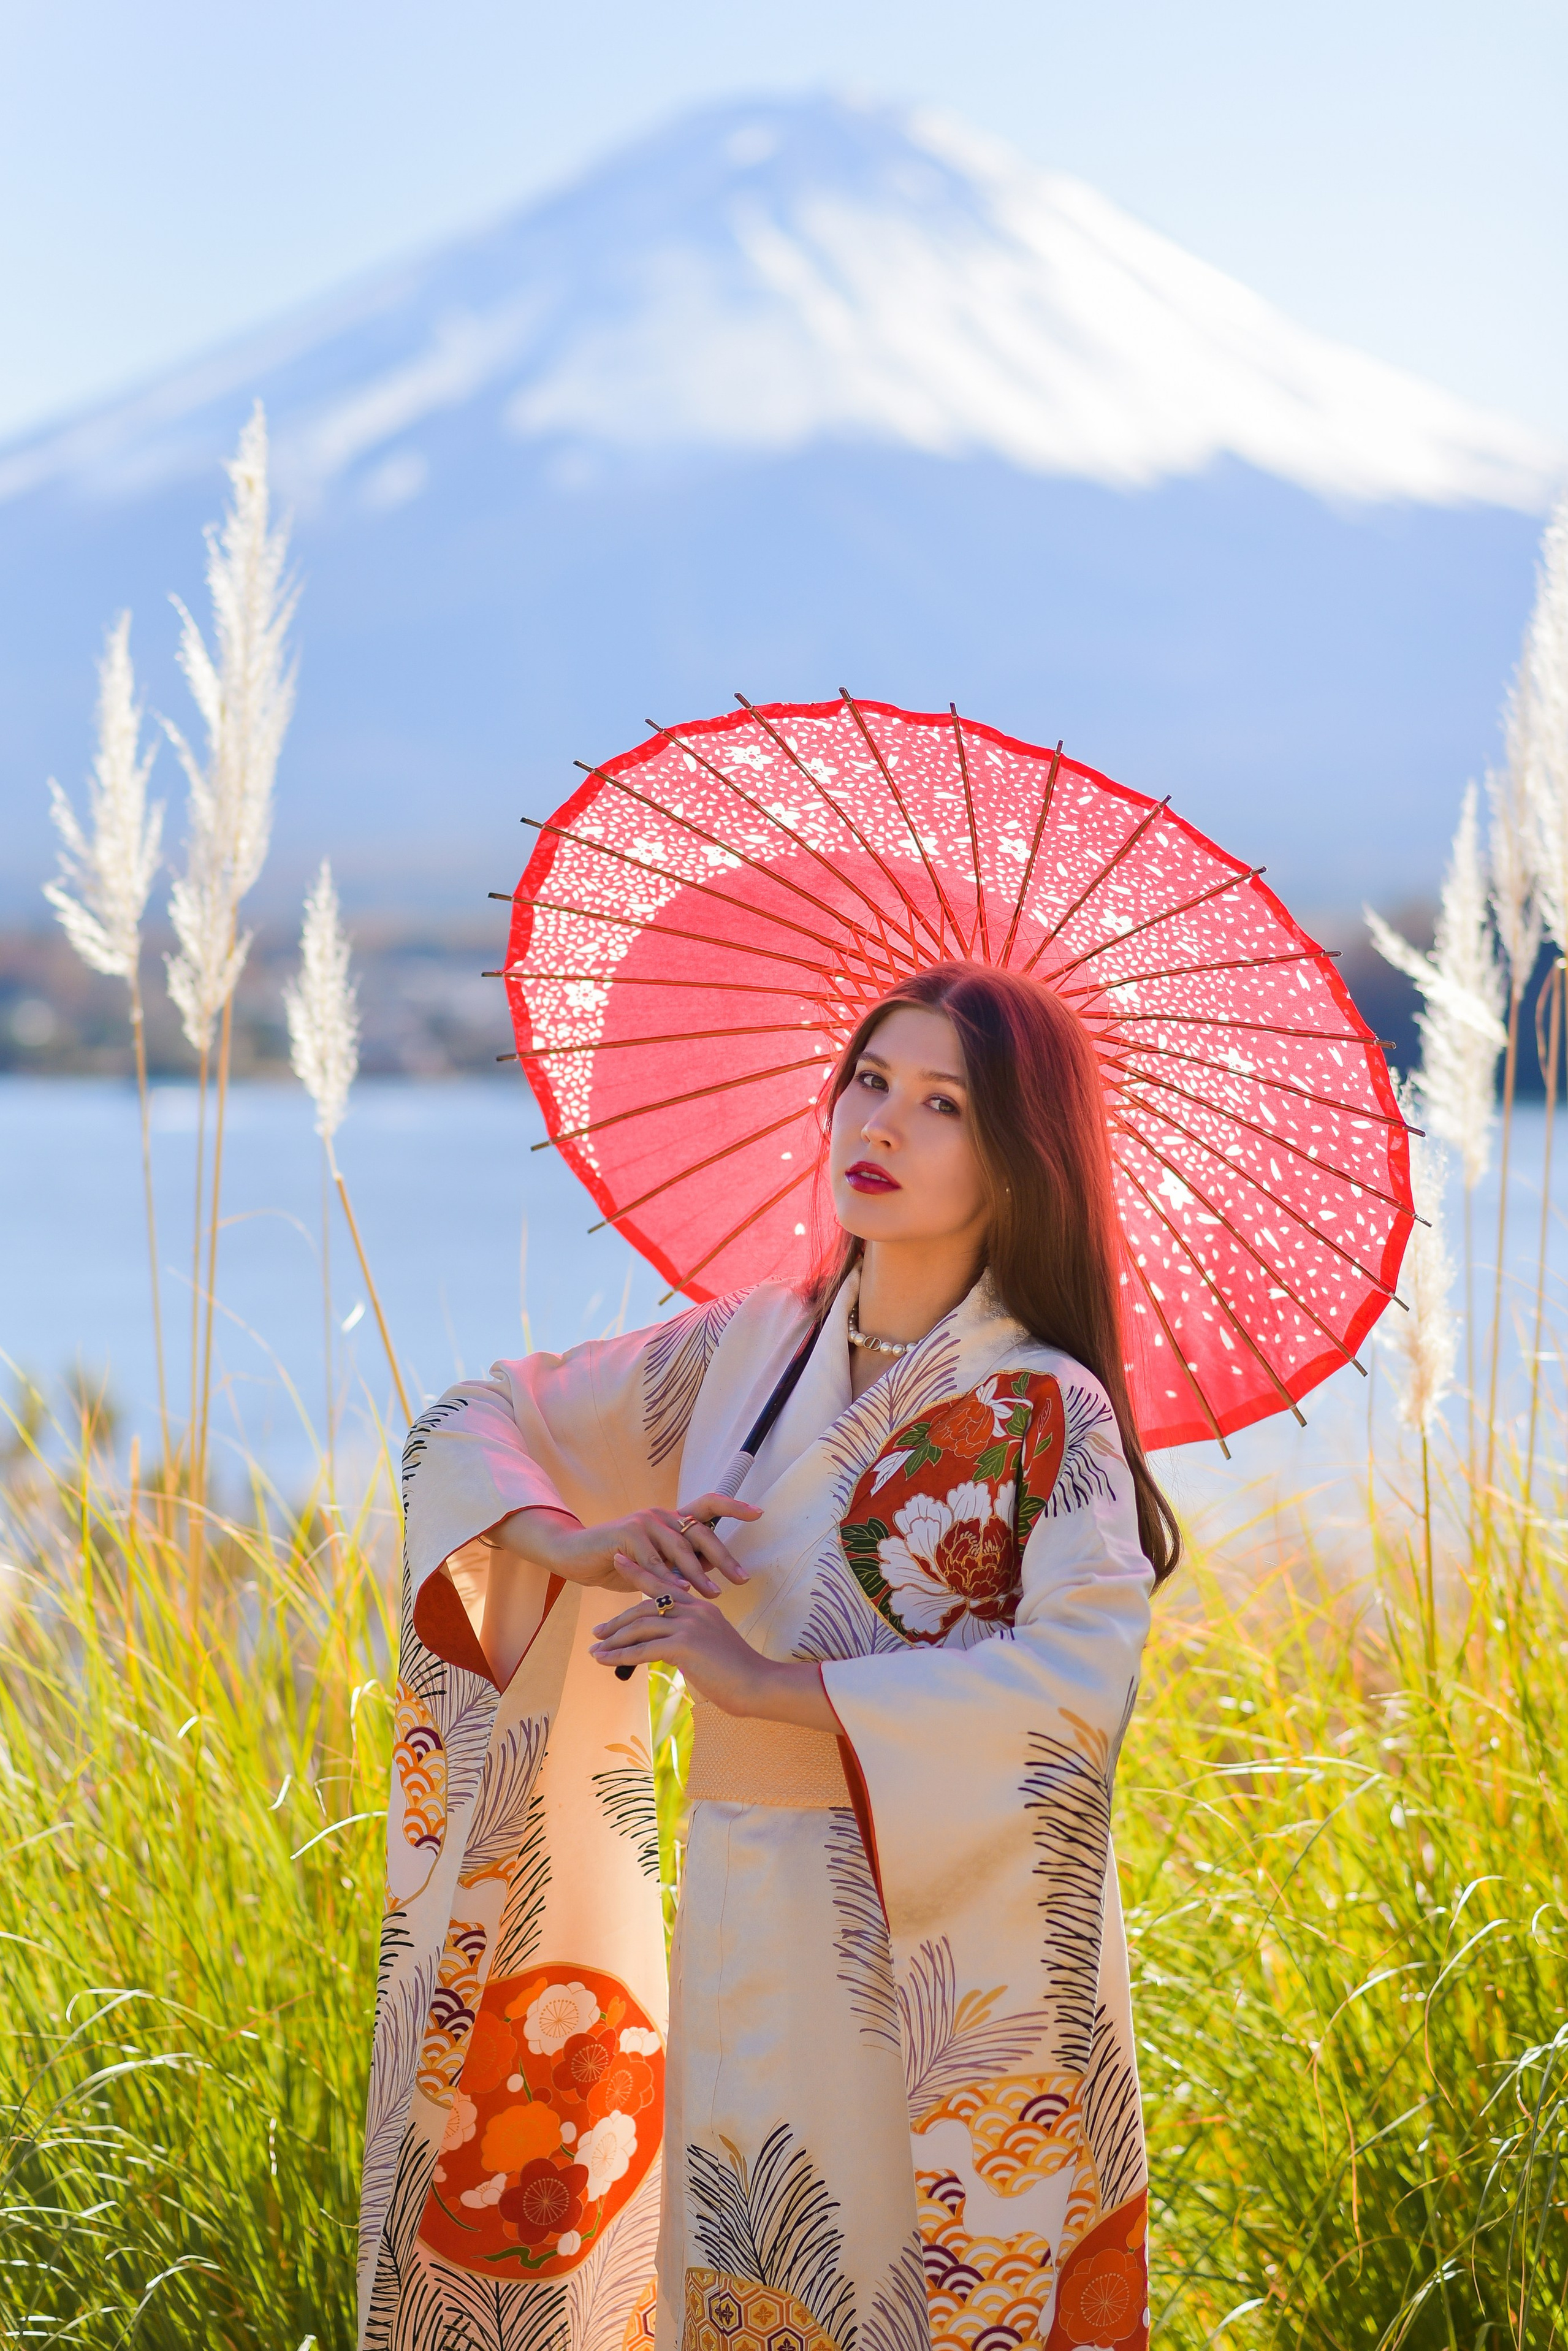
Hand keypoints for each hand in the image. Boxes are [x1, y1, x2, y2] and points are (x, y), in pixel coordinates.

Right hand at [486, 1494, 760, 1598]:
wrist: (575, 1557)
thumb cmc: (619, 1562)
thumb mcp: (656, 1564)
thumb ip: (681, 1563)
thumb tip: (715, 1572)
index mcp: (671, 1518)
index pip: (708, 1505)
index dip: (733, 1507)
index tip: (759, 1513)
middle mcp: (661, 1514)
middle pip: (700, 1532)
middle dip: (723, 1557)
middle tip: (741, 1579)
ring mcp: (643, 1522)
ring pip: (678, 1549)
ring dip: (697, 1573)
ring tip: (713, 1593)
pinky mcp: (625, 1535)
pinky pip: (651, 1560)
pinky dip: (665, 1578)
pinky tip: (678, 1592)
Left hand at [589, 1588, 837, 1729]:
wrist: (759, 1685)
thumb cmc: (739, 1675)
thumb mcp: (711, 1650)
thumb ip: (689, 1643)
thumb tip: (668, 1650)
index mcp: (702, 1608)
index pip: (665, 1586)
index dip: (639, 1573)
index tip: (619, 1561)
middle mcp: (695, 1610)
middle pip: (646, 1606)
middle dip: (618, 1619)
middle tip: (597, 1631)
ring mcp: (690, 1626)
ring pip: (641, 1627)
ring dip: (614, 1639)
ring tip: (594, 1650)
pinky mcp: (685, 1645)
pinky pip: (644, 1650)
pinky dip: (620, 1656)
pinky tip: (604, 1661)